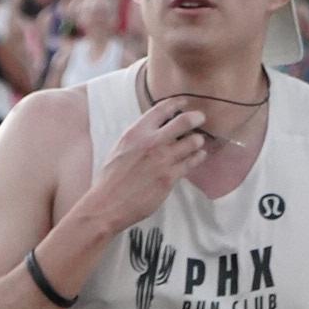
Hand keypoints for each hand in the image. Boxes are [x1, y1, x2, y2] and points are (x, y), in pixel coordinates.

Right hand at [86, 96, 207, 235]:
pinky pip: (192, 162)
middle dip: (197, 117)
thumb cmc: (111, 179)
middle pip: (185, 121)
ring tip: (197, 142)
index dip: (178, 103)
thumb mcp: (121, 148)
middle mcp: (151, 142)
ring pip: (193, 141)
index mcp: (136, 133)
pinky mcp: (170, 177)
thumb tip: (157, 128)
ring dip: (197, 140)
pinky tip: (197, 156)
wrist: (107, 205)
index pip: (162, 108)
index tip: (185, 103)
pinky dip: (198, 157)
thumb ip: (139, 136)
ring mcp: (163, 160)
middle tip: (200, 118)